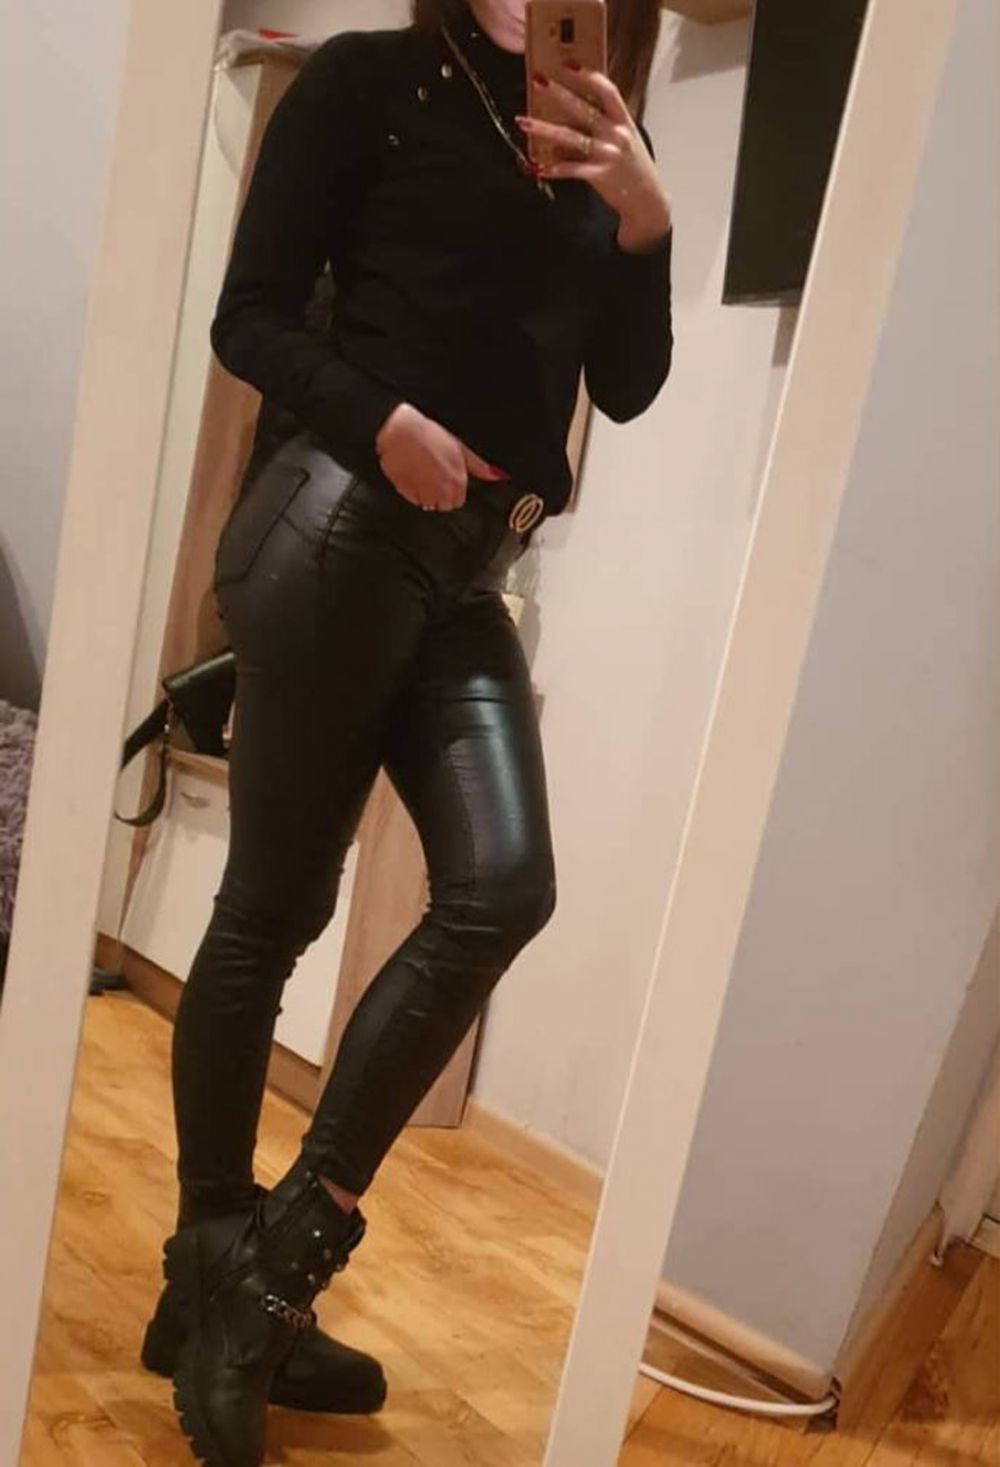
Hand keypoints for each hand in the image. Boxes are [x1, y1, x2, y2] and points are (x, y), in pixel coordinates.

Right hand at [374, 402, 509, 509]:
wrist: (399, 431)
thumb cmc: (429, 435)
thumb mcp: (460, 447)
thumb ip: (479, 466)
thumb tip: (497, 475)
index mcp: (457, 482)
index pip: (459, 501)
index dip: (453, 489)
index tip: (447, 477)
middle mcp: (441, 492)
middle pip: (444, 505)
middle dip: (440, 493)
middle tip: (433, 472)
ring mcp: (422, 494)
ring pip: (427, 503)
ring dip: (425, 492)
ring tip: (422, 471)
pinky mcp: (405, 492)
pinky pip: (412, 498)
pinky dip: (412, 489)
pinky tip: (412, 472)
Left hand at [515, 65, 672, 252]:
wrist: (647, 200)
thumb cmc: (634, 168)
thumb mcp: (626, 140)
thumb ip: (604, 127)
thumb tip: (573, 120)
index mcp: (623, 121)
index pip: (608, 91)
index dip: (589, 76)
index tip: (569, 64)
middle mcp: (616, 135)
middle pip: (583, 109)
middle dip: (559, 93)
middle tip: (538, 81)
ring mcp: (607, 154)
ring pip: (570, 138)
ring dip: (544, 129)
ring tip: (524, 121)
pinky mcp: (599, 175)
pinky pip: (571, 169)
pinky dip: (553, 169)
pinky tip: (537, 168)